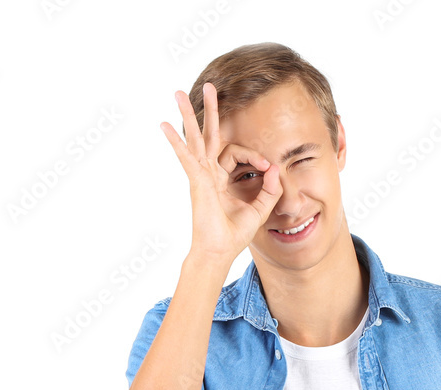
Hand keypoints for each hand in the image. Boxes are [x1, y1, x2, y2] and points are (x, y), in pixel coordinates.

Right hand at [160, 82, 282, 263]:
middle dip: (210, 110)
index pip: (237, 153)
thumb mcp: (260, 209)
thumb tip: (276, 168)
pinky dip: (176, 141)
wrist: (219, 252)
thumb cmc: (234, 235)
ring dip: (188, 114)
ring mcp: (200, 175)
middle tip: (209, 86)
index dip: (255, 156)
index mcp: (222, 178)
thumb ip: (270, 189)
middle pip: (210, 134)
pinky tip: (164, 125)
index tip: (268, 168)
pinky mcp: (196, 181)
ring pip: (195, 138)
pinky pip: (185, 157)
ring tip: (178, 92)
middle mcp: (209, 173)